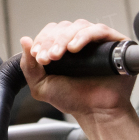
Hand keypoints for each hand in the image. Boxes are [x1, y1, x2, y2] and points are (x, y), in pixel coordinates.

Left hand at [20, 20, 136, 121]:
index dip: (42, 40)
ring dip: (65, 38)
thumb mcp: (41, 85)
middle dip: (51, 40)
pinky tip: (74, 48)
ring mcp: (97, 42)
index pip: (51, 32)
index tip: (38, 56)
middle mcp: (80, 42)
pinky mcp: (114, 44)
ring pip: (79, 26)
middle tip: (48, 58)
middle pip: (63, 27)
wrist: (96, 113)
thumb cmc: (73, 100)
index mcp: (64, 48)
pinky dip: (84, 36)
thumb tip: (24, 40)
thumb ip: (29, 66)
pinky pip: (99, 30)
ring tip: (59, 54)